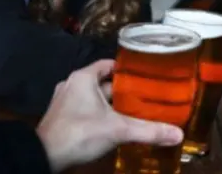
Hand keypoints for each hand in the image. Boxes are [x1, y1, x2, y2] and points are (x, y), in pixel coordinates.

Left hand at [36, 60, 183, 172]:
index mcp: (84, 77)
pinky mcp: (61, 117)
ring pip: (94, 97)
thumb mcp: (118, 129)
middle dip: (123, 90)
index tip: (145, 76)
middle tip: (145, 97)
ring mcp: (64, 101)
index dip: (127, 69)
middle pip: (104, 82)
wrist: (43, 156)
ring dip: (111, 104)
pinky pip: (85, 109)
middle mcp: (72, 84)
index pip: (109, 64)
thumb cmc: (81, 133)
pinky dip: (99, 114)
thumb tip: (178, 134)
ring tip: (134, 111)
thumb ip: (149, 130)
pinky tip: (114, 124)